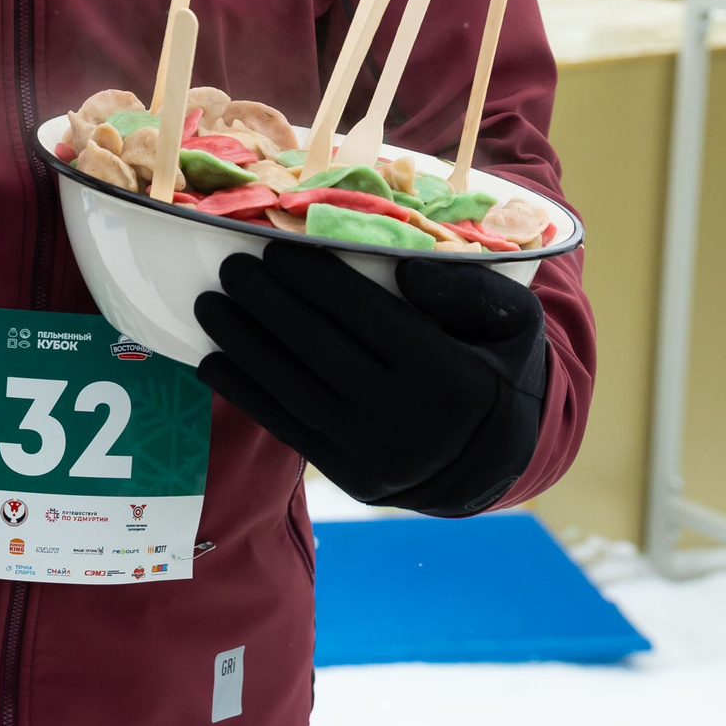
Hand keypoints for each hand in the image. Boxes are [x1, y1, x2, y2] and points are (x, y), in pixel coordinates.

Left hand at [194, 242, 547, 515]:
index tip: (275, 249)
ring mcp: (375, 455)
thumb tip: (407, 268)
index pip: (365, 315)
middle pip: (320, 349)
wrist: (495, 461)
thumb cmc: (496, 368)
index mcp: (449, 376)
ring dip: (243, 345)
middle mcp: (408, 420)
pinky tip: (213, 362)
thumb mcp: (514, 320)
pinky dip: (245, 394)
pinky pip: (287, 429)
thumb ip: (470, 289)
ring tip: (211, 306)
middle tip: (230, 267)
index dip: (313, 280)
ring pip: (294, 390)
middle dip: (267, 304)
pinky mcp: (350, 477)